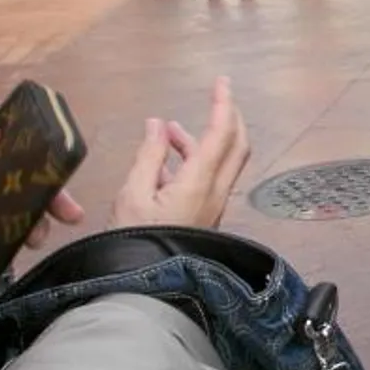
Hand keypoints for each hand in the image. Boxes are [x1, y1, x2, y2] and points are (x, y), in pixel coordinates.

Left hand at [0, 125, 84, 246]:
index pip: (23, 159)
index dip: (48, 170)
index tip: (65, 183)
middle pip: (28, 192)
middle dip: (51, 204)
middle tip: (66, 219)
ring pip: (17, 221)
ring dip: (32, 228)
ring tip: (30, 242)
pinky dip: (10, 253)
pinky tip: (12, 260)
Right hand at [111, 77, 250, 229]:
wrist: (146, 288)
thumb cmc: (135, 241)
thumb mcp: (132, 193)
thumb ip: (149, 155)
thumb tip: (159, 124)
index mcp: (199, 182)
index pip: (222, 133)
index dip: (224, 103)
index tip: (221, 81)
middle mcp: (214, 192)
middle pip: (236, 145)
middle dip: (229, 118)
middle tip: (215, 98)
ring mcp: (212, 206)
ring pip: (220, 163)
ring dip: (201, 141)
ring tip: (168, 133)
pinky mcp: (204, 217)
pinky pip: (207, 180)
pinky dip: (192, 162)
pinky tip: (163, 165)